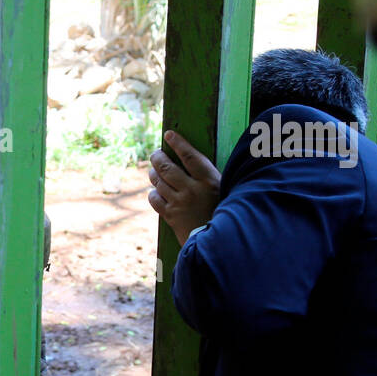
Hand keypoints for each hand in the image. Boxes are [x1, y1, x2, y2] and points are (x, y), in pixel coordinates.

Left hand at [147, 130, 220, 244]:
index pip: (190, 156)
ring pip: (158, 182)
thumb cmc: (222, 211)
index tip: (169, 134)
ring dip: (153, 174)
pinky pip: (154, 199)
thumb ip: (207, 175)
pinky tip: (156, 191)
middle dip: (158, 157)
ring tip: (154, 170)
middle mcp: (192, 190)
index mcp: (209, 181)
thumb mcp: (222, 189)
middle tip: (155, 154)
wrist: (217, 241)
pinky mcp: (171, 216)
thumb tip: (192, 158)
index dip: (178, 143)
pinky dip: (153, 193)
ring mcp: (179, 203)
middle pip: (167, 167)